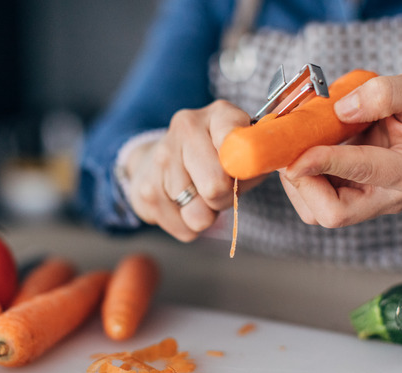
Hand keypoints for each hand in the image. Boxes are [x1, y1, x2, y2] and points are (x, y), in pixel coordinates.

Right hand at [122, 100, 256, 240]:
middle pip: (216, 186)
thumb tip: (252, 172)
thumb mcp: (243, 154)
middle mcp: (186, 128)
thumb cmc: (214, 160)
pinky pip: (184, 229)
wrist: (156, 161)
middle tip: (221, 189)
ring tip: (198, 194)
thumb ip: (255, 163)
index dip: (243, 167)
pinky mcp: (146, 191)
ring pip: (199, 214)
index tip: (242, 171)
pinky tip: (181, 204)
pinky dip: (188, 225)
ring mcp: (161, 158)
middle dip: (224, 198)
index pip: (236, 143)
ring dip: (206, 213)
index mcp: (218, 114)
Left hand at [279, 72, 401, 227]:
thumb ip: (387, 93)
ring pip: (316, 212)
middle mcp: (389, 199)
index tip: (298, 155)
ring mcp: (366, 207)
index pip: (364, 172)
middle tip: (291, 152)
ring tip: (300, 148)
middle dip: (304, 184)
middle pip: (334, 213)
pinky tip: (305, 156)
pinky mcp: (347, 206)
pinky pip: (312, 205)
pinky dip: (299, 182)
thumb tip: (343, 109)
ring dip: (297, 182)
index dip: (326, 162)